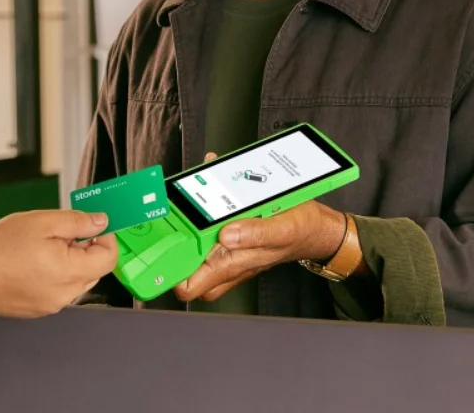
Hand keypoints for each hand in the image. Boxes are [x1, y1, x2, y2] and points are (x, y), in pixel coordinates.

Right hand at [0, 209, 117, 318]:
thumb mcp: (42, 222)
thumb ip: (77, 221)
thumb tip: (100, 221)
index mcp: (71, 272)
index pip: (109, 257)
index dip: (105, 236)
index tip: (94, 224)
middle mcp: (66, 294)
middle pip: (94, 269)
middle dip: (85, 247)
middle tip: (61, 232)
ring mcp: (52, 304)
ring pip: (76, 278)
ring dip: (69, 260)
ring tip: (41, 245)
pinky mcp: (39, 308)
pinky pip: (58, 287)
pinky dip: (54, 272)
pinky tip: (32, 260)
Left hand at [174, 153, 345, 302]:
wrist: (317, 228)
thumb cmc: (302, 231)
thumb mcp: (283, 228)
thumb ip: (256, 234)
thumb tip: (227, 235)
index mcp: (235, 263)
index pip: (192, 284)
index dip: (171, 275)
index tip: (157, 257)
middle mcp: (228, 260)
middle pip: (185, 266)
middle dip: (170, 248)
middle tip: (162, 224)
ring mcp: (229, 249)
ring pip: (194, 247)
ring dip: (184, 227)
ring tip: (179, 204)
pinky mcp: (233, 236)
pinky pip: (208, 229)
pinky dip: (202, 211)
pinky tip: (205, 189)